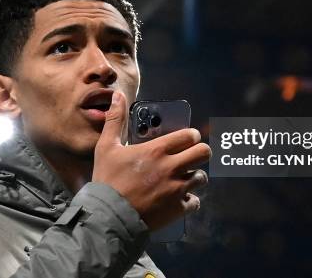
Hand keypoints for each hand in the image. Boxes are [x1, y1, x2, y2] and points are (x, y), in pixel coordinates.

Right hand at [92, 91, 210, 230]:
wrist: (108, 216)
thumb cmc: (107, 180)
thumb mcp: (107, 147)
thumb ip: (116, 120)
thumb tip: (118, 94)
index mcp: (157, 150)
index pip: (190, 135)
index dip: (192, 136)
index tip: (187, 139)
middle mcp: (171, 167)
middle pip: (204, 153)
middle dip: (200, 153)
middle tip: (191, 156)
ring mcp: (177, 189)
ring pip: (202, 177)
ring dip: (194, 176)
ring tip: (183, 178)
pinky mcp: (177, 209)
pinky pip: (195, 201)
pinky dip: (189, 200)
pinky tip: (179, 199)